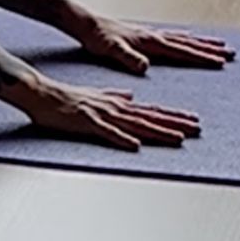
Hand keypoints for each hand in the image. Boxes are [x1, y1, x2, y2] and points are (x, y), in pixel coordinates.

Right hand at [13, 77, 202, 149]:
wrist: (42, 93)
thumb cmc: (67, 98)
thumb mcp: (96, 94)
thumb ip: (115, 95)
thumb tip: (132, 96)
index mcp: (118, 104)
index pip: (151, 111)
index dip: (173, 116)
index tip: (192, 120)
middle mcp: (115, 108)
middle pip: (150, 118)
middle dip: (175, 124)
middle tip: (197, 129)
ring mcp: (103, 115)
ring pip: (136, 126)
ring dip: (157, 132)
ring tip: (178, 139)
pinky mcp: (88, 123)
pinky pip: (107, 133)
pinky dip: (122, 139)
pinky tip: (135, 146)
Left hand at [75, 18, 233, 74]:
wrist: (85, 23)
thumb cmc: (96, 38)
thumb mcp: (109, 50)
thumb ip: (127, 57)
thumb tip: (144, 66)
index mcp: (148, 41)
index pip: (180, 50)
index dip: (201, 56)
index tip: (220, 60)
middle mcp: (152, 36)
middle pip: (186, 42)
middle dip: (208, 48)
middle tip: (230, 52)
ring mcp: (148, 34)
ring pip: (181, 38)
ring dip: (200, 43)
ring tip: (218, 46)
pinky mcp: (143, 36)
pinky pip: (171, 38)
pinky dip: (184, 40)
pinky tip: (187, 42)